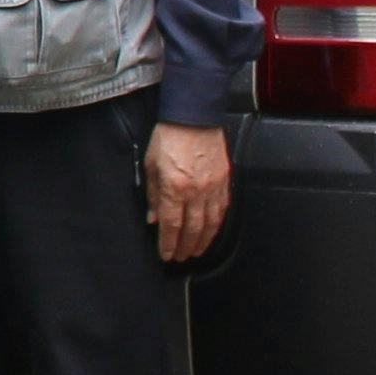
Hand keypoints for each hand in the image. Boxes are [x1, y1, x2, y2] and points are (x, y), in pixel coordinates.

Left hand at [147, 122, 234, 264]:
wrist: (194, 116)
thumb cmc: (169, 137)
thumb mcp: (150, 165)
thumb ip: (153, 194)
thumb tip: (153, 218)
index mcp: (174, 187)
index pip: (170, 224)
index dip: (168, 243)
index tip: (166, 255)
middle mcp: (195, 191)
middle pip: (192, 229)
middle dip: (185, 247)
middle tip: (180, 258)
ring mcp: (213, 187)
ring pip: (210, 223)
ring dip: (203, 241)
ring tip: (196, 251)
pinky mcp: (225, 181)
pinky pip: (222, 209)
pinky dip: (217, 224)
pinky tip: (212, 232)